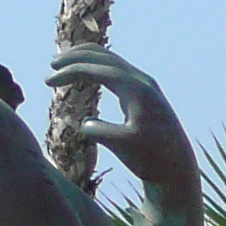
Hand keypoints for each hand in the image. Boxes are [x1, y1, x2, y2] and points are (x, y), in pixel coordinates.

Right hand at [49, 45, 198, 198]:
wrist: (177, 169)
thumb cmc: (151, 160)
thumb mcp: (124, 148)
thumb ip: (102, 133)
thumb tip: (84, 122)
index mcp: (137, 89)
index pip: (97, 69)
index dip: (70, 72)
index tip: (48, 81)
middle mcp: (142, 81)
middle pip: (103, 56)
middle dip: (75, 58)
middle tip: (51, 66)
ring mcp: (144, 86)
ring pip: (110, 61)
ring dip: (85, 60)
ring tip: (62, 67)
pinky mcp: (143, 95)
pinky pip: (116, 71)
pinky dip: (96, 68)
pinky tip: (85, 76)